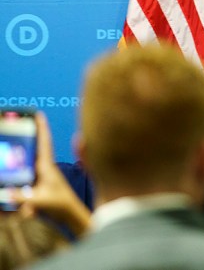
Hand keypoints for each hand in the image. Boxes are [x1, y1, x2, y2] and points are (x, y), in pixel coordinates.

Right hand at [12, 112, 90, 236]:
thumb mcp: (40, 201)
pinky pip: (28, 170)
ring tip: (22, 135)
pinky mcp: (39, 182)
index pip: (43, 143)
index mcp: (46, 166)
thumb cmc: (59, 204)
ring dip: (27, 148)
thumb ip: (24, 199)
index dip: (41, 128)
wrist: (70, 213)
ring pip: (32, 158)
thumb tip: (9, 194)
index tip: (39, 114)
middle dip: (31, 133)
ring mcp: (42, 174)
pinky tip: (18, 159)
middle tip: (24, 120)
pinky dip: (24, 164)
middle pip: (36, 146)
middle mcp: (44, 167)